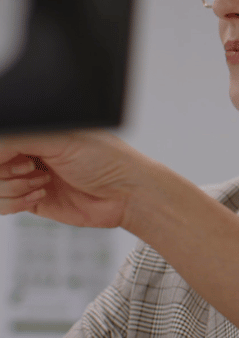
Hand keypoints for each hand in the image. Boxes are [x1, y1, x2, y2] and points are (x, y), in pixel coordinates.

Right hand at [0, 130, 156, 228]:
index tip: (21, 158)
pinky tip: (40, 195)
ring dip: (12, 187)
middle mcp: (30, 153)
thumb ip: (22, 139)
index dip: (1, 153)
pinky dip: (13, 202)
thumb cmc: (106, 160)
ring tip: (43, 182)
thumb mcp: (62, 140)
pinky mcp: (32, 201)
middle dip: (5, 170)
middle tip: (31, 168)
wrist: (127, 194)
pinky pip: (2, 205)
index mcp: (37, 132)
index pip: (1, 140)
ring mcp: (28, 178)